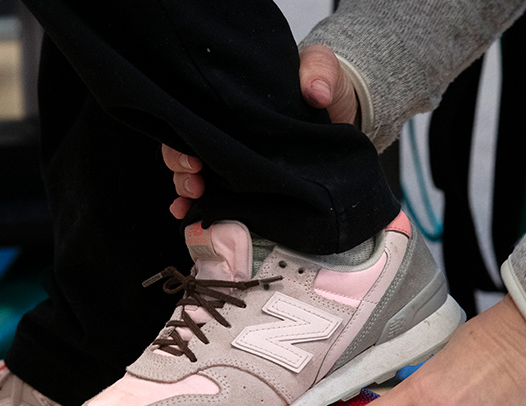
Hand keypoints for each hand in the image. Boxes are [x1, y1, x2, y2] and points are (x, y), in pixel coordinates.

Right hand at [161, 45, 357, 217]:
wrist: (344, 113)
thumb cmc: (323, 86)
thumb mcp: (322, 69)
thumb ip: (320, 72)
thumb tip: (316, 91)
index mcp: (235, 105)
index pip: (194, 119)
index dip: (184, 140)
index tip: (194, 159)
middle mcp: (230, 132)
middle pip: (188, 150)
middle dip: (182, 170)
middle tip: (195, 184)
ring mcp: (240, 157)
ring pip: (199, 175)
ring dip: (189, 191)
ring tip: (195, 201)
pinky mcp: (255, 181)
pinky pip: (222, 196)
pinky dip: (204, 208)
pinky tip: (194, 217)